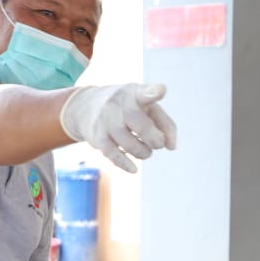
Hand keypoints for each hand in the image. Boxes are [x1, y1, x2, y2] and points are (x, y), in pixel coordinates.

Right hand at [59, 83, 177, 172]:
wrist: (88, 106)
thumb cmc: (129, 108)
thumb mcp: (147, 108)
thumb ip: (165, 124)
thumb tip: (171, 147)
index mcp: (135, 93)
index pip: (144, 93)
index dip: (152, 93)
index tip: (160, 91)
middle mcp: (118, 103)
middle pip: (141, 125)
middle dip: (154, 140)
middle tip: (157, 144)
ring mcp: (106, 119)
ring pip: (128, 143)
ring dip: (142, 152)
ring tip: (145, 151)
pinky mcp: (97, 136)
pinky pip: (112, 154)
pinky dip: (125, 163)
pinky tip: (133, 169)